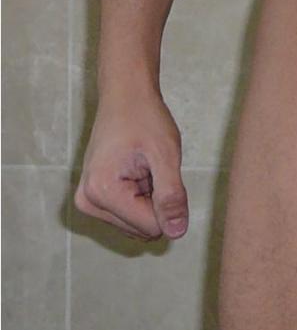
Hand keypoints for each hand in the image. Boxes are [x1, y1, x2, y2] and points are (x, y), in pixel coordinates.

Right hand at [74, 89, 189, 240]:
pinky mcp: (92, 199)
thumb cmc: (145, 118)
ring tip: (144, 167)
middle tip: (153, 167)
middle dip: (156, 201)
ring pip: (136, 223)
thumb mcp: (166, 155)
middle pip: (142, 228)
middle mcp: (88, 203)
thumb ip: (171, 196)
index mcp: (102, 193)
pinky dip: (140, 196)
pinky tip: (137, 170)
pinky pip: (128, 214)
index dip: (168, 203)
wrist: (124, 95)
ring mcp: (87, 202)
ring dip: (149, 199)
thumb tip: (177, 233)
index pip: (151, 227)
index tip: (162, 171)